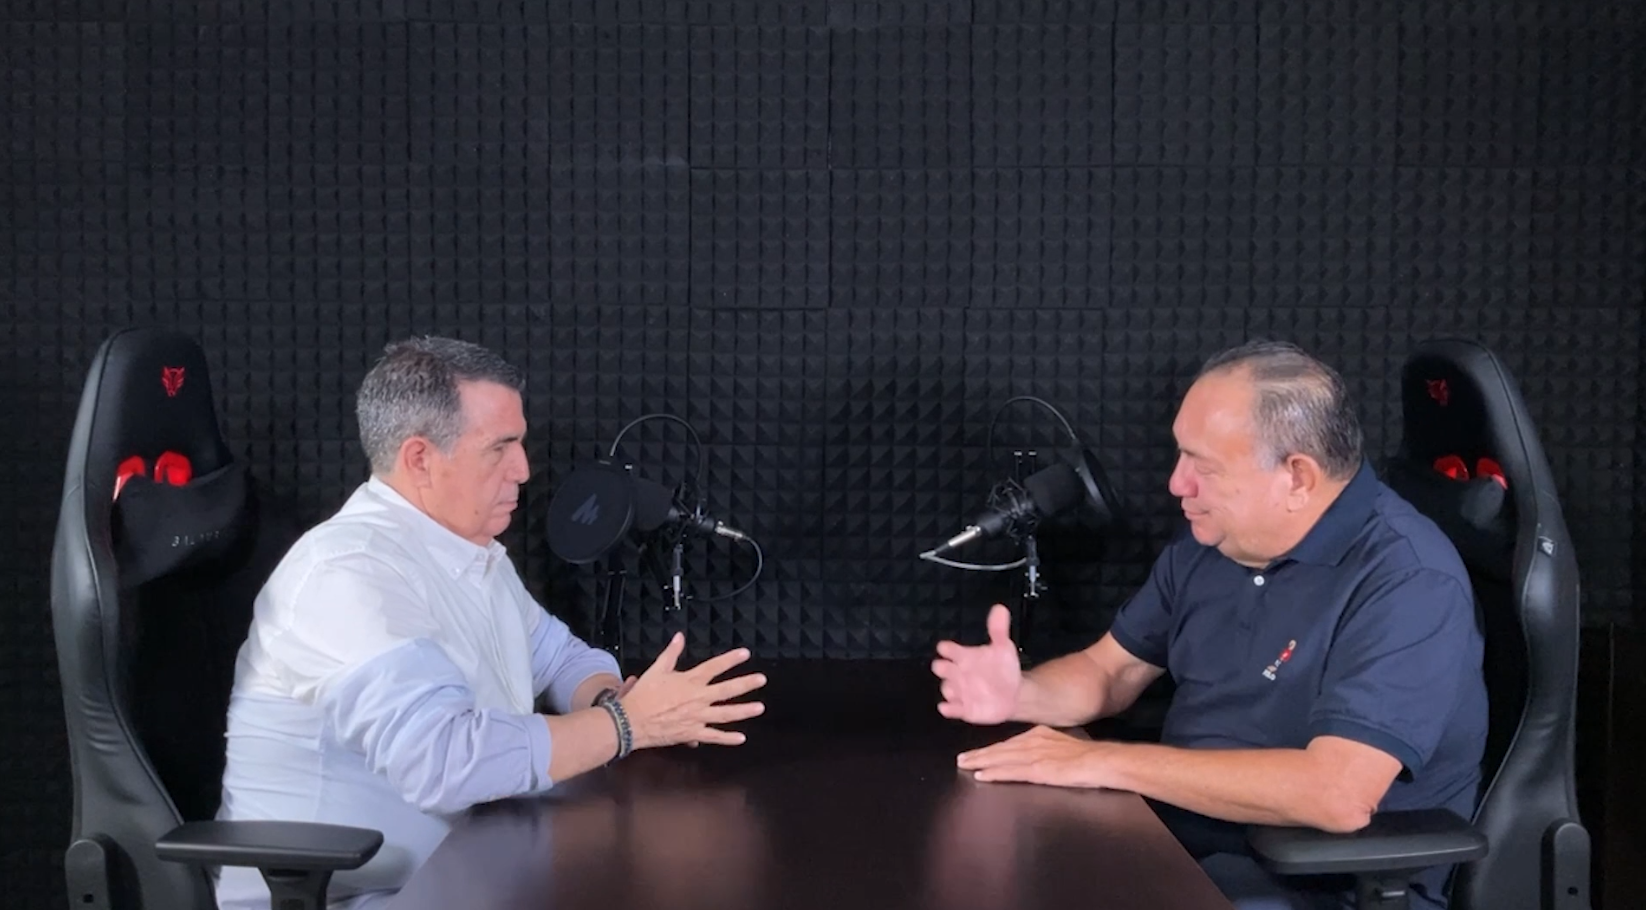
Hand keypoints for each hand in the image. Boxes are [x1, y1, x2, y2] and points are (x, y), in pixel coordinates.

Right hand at [621, 633, 766, 749]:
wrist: (631, 721)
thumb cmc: (642, 695)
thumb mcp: (656, 670)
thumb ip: (671, 653)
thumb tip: (679, 637)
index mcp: (689, 681)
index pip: (714, 667)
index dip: (730, 659)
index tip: (745, 654)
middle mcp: (697, 698)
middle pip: (726, 690)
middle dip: (746, 683)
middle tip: (761, 679)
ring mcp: (697, 717)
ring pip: (725, 714)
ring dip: (744, 711)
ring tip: (760, 707)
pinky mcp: (692, 733)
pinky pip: (713, 736)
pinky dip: (727, 739)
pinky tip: (741, 738)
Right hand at [931, 604, 1021, 724]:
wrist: (1012, 694)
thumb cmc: (1003, 668)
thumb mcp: (1003, 648)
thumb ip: (998, 630)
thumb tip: (999, 608)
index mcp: (964, 656)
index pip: (949, 649)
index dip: (946, 649)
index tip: (945, 648)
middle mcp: (958, 672)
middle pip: (941, 668)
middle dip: (942, 668)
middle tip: (946, 668)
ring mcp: (959, 691)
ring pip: (946, 689)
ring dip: (948, 688)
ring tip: (956, 688)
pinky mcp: (963, 708)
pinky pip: (951, 709)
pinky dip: (948, 708)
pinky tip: (949, 707)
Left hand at [955, 725, 1110, 788]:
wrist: (1101, 760)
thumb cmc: (1088, 756)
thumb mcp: (1063, 744)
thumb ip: (1048, 747)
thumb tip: (1042, 752)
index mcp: (1039, 734)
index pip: (1010, 742)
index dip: (992, 748)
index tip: (978, 752)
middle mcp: (1033, 741)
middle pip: (1000, 748)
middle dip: (979, 754)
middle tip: (961, 758)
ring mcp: (1034, 755)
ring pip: (1000, 758)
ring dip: (981, 762)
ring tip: (965, 765)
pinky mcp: (1037, 770)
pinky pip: (1010, 772)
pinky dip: (994, 773)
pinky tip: (982, 776)